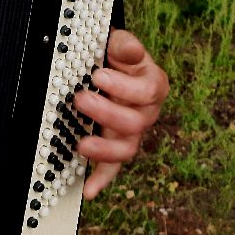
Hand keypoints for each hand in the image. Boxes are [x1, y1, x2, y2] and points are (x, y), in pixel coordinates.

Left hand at [73, 28, 168, 199]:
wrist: (109, 69)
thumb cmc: (117, 58)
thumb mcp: (121, 44)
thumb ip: (126, 45)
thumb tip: (132, 52)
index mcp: (154, 86)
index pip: (149, 91)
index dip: (124, 86)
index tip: (99, 75)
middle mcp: (147, 113)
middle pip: (136, 122)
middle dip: (106, 112)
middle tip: (80, 99)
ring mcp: (132, 134)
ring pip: (127, 149)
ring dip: (104, 149)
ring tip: (81, 143)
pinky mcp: (116, 148)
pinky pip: (112, 168)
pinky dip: (101, 180)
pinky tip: (88, 190)